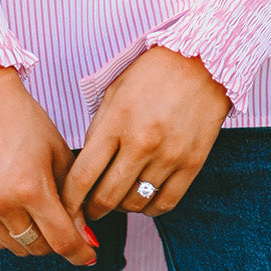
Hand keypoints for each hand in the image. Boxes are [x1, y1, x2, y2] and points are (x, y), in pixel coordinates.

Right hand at [0, 66, 96, 264]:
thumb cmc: (26, 120)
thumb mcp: (58, 153)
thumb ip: (73, 197)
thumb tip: (85, 235)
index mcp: (31, 187)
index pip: (61, 240)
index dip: (80, 252)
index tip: (90, 254)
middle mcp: (2, 202)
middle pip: (39, 248)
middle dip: (58, 241)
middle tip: (67, 224)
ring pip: (16, 247)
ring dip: (35, 239)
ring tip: (42, 213)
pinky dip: (12, 233)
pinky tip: (20, 211)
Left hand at [62, 46, 231, 223]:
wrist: (204, 61)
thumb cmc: (154, 74)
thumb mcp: (116, 92)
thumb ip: (99, 130)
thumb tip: (86, 169)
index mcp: (117, 121)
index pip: (83, 176)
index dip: (70, 200)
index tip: (67, 207)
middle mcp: (141, 142)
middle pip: (107, 197)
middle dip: (93, 209)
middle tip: (90, 208)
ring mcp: (169, 155)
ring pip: (134, 204)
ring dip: (121, 207)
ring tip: (119, 197)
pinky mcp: (192, 164)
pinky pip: (164, 203)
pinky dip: (149, 208)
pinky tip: (143, 197)